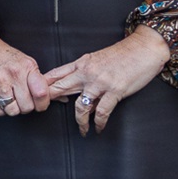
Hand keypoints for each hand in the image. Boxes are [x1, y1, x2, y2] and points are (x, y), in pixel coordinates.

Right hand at [0, 35, 51, 117]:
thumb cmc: (4, 57)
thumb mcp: (26, 63)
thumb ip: (41, 81)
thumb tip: (62, 98)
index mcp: (27, 67)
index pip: (41, 94)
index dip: (42, 104)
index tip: (39, 104)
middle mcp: (13, 74)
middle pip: (28, 106)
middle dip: (25, 107)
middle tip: (21, 99)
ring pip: (13, 110)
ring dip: (12, 109)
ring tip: (10, 99)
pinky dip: (0, 109)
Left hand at [41, 26, 170, 134]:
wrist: (143, 49)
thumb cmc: (122, 55)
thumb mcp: (96, 59)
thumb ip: (84, 73)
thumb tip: (76, 92)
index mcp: (81, 63)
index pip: (55, 74)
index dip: (43, 85)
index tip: (34, 94)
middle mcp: (87, 73)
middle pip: (60, 88)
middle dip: (49, 101)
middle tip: (42, 112)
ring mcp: (100, 82)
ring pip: (80, 105)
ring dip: (80, 121)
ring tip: (82, 130)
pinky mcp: (115, 91)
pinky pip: (102, 112)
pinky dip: (99, 123)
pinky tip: (99, 128)